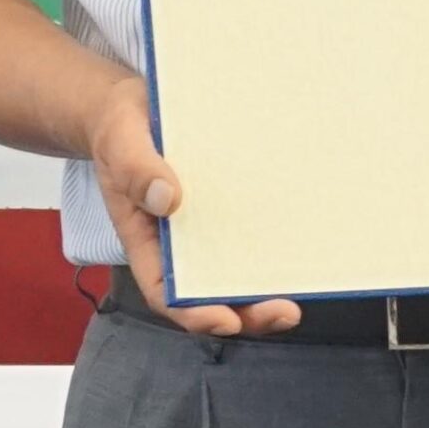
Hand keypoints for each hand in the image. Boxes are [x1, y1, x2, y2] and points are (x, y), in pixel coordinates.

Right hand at [87, 76, 300, 337]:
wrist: (134, 105)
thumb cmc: (121, 129)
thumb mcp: (122, 142)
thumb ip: (137, 170)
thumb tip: (168, 199)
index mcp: (146, 239)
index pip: (167, 291)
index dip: (195, 314)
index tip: (225, 322)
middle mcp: (180, 241)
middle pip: (211, 291)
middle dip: (247, 312)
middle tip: (285, 313)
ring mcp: (208, 225)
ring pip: (238, 268)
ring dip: (268, 286)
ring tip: (305, 290)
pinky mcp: (232, 203)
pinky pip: (253, 229)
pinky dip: (277, 243)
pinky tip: (306, 242)